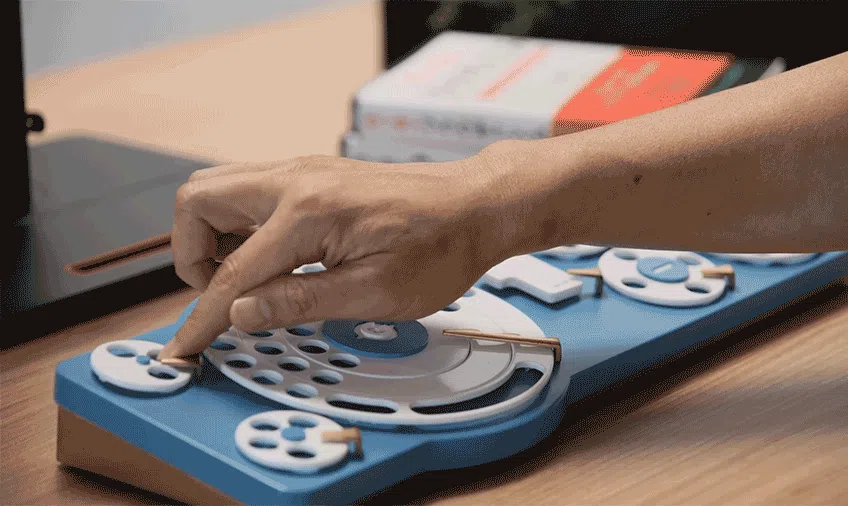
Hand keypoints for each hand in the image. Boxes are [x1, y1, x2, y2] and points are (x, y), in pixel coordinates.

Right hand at [158, 150, 513, 358]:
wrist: (474, 206)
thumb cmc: (439, 248)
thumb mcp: (374, 292)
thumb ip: (299, 302)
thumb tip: (238, 312)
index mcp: (308, 212)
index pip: (232, 272)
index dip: (202, 318)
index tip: (185, 348)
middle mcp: (295, 180)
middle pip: (197, 202)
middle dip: (191, 255)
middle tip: (223, 297)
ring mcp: (302, 172)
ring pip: (218, 191)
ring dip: (212, 237)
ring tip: (249, 281)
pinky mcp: (312, 177)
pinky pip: (249, 192)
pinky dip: (239, 226)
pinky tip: (274, 260)